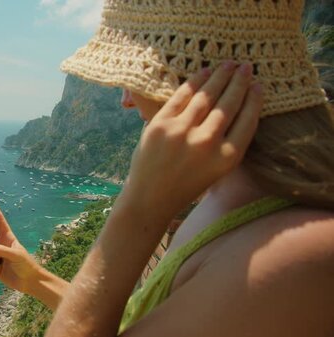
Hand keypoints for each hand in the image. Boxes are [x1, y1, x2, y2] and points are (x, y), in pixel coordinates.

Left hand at [124, 62, 262, 217]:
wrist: (150, 197)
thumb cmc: (186, 184)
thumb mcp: (217, 170)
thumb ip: (228, 142)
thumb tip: (239, 104)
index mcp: (226, 158)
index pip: (247, 120)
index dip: (255, 100)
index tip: (259, 85)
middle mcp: (207, 143)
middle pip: (229, 104)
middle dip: (239, 82)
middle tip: (246, 66)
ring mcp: (182, 132)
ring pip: (206, 96)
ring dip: (219, 76)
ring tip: (228, 64)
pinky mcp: (161, 124)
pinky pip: (182, 96)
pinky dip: (195, 81)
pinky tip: (204, 73)